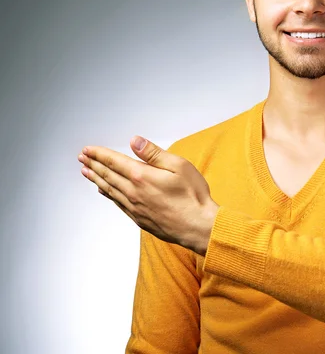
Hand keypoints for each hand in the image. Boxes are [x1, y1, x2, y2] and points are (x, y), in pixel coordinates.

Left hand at [77, 135, 218, 254]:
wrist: (198, 227)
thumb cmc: (193, 196)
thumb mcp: (179, 166)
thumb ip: (154, 153)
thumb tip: (135, 141)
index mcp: (142, 176)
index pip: (115, 162)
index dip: (100, 154)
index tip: (88, 150)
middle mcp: (134, 192)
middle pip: (108, 175)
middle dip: (94, 164)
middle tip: (82, 158)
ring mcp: (135, 207)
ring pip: (110, 190)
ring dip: (96, 179)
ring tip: (86, 172)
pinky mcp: (139, 218)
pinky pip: (117, 203)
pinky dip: (107, 194)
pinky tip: (104, 191)